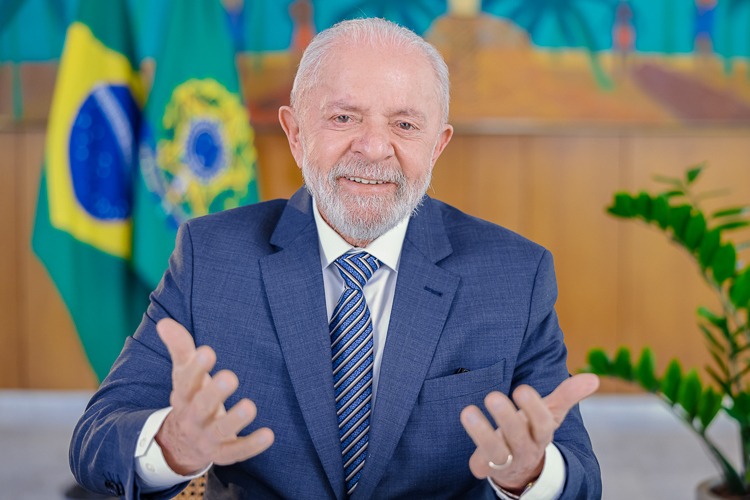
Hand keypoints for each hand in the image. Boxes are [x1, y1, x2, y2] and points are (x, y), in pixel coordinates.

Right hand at [154, 318, 273, 474]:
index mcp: (183, 396)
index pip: (186, 381)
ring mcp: (208, 437)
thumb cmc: (191, 398)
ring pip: (220, 430)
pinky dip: (252, 445)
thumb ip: (180, 348)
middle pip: (201, 407)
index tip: (207, 351)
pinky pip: (237, 451)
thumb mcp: (184, 375)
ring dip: (235, 420)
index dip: (195, 368)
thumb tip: (164, 322)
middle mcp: (193, 417)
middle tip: (230, 377)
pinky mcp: (223, 452)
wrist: (181, 444)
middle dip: (214, 394)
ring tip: (250, 406)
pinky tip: (269, 435)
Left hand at [460, 373, 598, 491]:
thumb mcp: (550, 414)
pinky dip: (475, 458)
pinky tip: (465, 434)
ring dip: (482, 434)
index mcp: (541, 433)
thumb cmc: (533, 430)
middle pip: (518, 436)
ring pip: (496, 452)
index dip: (533, 408)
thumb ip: (567, 396)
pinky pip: (481, 467)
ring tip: (468, 412)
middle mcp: (525, 448)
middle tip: (492, 396)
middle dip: (506, 417)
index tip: (521, 388)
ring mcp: (507, 461)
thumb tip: (593, 378)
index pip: (542, 423)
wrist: (523, 468)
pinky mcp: (488, 469)